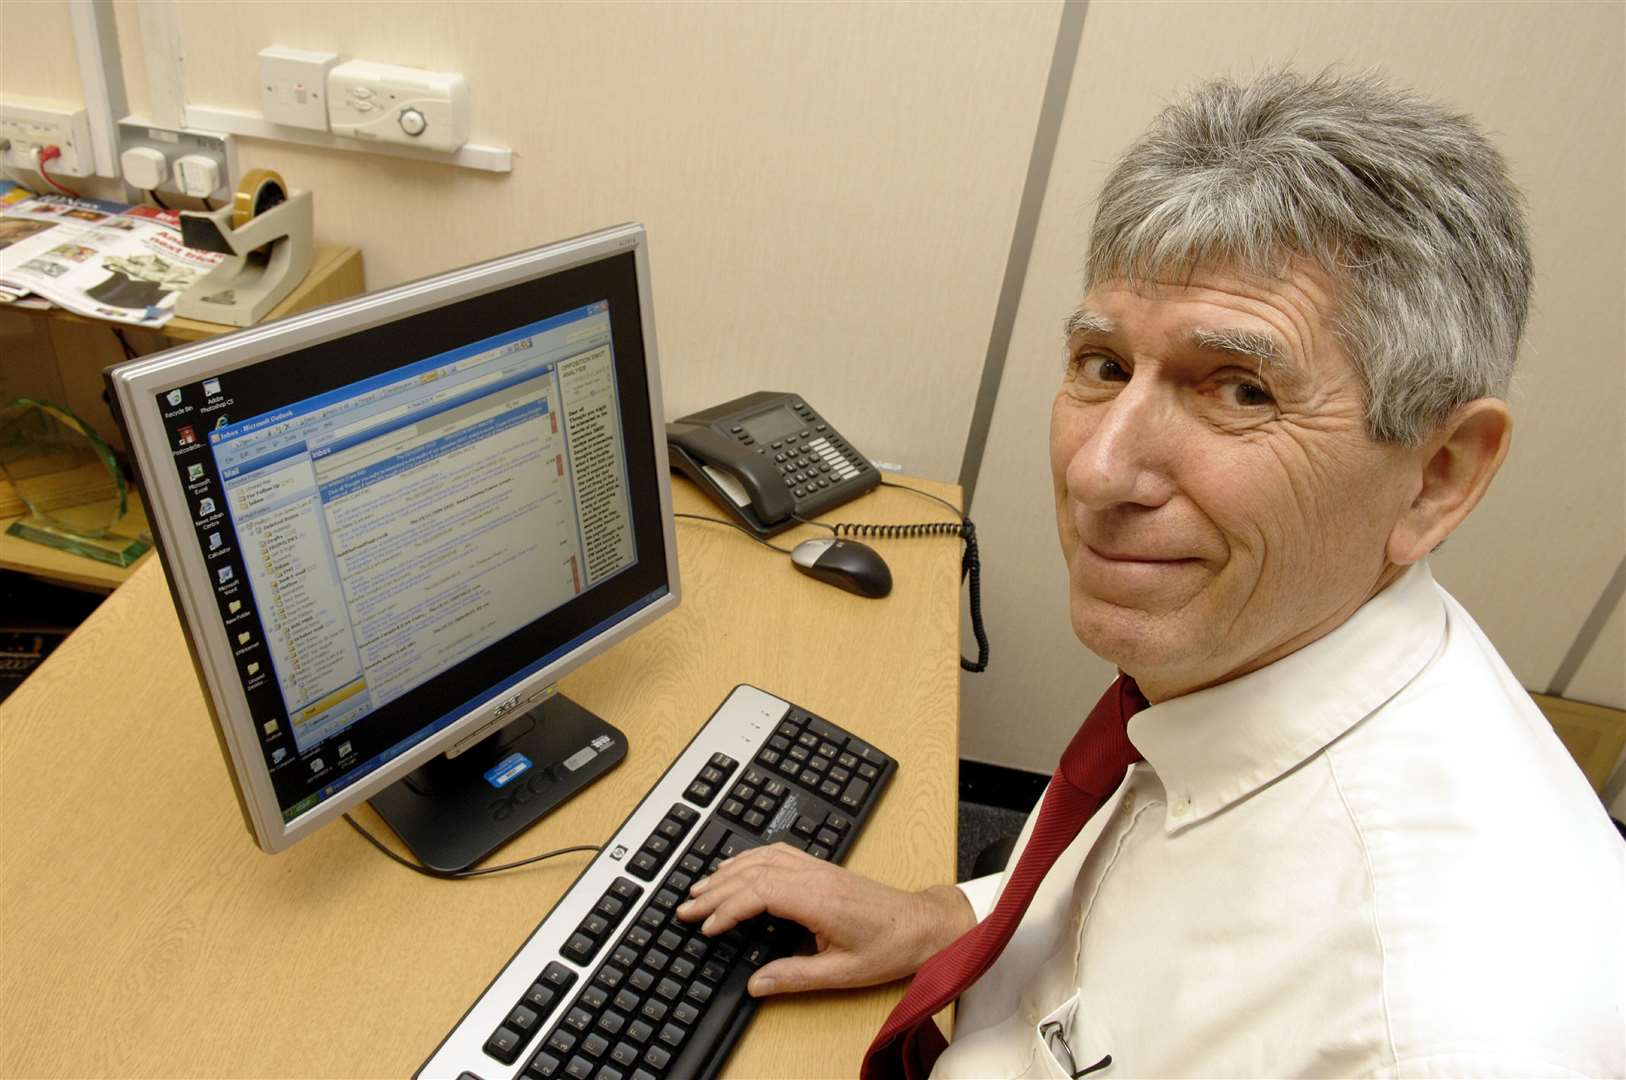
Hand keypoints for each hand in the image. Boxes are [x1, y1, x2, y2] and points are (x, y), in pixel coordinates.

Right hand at [675, 842, 974, 997]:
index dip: (727, 908)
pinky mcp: (822, 867)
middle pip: (753, 872)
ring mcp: (818, 867)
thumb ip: (795, 977)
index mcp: (817, 899)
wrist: (921, 924)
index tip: (706, 926)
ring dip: (728, 871)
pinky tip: (736, 867)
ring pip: (762, 858)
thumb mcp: (841, 972)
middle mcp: (814, 876)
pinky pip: (778, 852)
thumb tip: (755, 984)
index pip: (758, 892)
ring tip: (699, 887)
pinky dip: (749, 858)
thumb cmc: (888, 947)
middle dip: (715, 889)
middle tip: (684, 907)